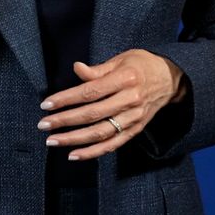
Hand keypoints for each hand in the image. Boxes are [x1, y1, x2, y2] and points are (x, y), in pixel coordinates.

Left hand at [37, 50, 186, 160]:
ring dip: (74, 139)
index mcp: (125, 80)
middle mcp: (130, 101)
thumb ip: (97, 69)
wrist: (171, 79)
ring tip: (53, 141)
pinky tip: (74, 154)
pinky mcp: (136, 130)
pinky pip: (113, 144)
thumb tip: (76, 68)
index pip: (90, 92)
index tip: (47, 104)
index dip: (67, 99)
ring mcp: (134, 118)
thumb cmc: (141, 65)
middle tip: (43, 124)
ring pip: (101, 133)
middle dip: (65, 121)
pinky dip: (93, 152)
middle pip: (93, 114)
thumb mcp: (120, 59)